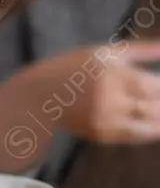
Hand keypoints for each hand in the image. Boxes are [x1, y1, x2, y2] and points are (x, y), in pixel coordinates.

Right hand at [0, 39, 159, 171]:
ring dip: (159, 121)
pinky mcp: (102, 135)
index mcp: (113, 76)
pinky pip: (135, 137)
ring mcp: (106, 121)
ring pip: (150, 127)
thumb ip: (140, 50)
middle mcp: (111, 101)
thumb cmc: (73, 68)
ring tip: (157, 110)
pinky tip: (153, 124)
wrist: (39, 96)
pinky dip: (150, 131)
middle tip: (158, 96)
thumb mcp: (103, 52)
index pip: (154, 86)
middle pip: (155, 109)